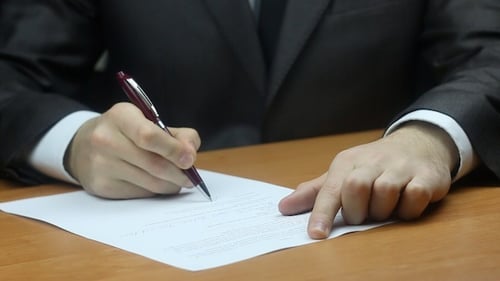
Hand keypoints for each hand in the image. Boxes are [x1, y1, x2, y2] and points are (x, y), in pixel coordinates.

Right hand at [65, 102, 200, 198]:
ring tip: (177, 180)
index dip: (174, 150)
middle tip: (190, 177)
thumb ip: (177, 134)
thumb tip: (191, 153)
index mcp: (120, 116)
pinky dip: (155, 191)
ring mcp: (101, 165)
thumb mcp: (148, 121)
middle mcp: (106, 139)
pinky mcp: (102, 186)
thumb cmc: (126, 132)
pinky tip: (156, 183)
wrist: (83, 146)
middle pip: (153, 164)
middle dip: (179, 173)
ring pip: (150, 183)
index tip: (190, 159)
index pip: (149, 136)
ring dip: (171, 185)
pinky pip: (140, 193)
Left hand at [278, 122, 458, 238]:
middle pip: (356, 188)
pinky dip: (408, 210)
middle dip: (356, 210)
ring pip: (385, 193)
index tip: (316, 234)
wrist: (417, 143)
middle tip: (362, 214)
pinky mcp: (426, 176)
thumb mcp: (342, 173)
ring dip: (382, 211)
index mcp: (347, 162)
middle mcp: (372, 161)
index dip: (322, 213)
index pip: (330, 189)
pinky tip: (404, 205)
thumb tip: (283, 207)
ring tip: (384, 209)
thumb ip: (315, 192)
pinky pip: (414, 197)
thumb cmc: (373, 164)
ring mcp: (400, 167)